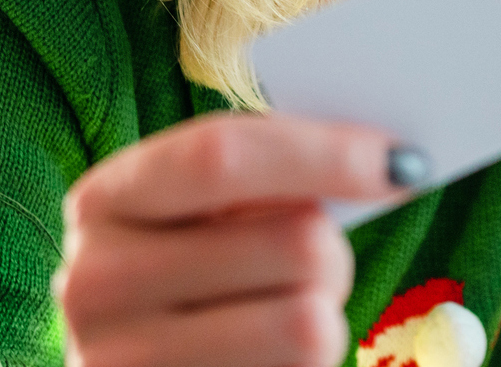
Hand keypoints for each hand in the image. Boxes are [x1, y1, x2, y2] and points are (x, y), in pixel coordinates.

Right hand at [56, 112, 419, 366]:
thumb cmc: (196, 275)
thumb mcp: (205, 213)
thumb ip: (267, 177)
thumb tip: (389, 164)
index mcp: (106, 199)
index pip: (223, 156)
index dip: (326, 154)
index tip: (403, 163)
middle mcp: (96, 281)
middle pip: (294, 242)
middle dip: (336, 251)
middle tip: (318, 266)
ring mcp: (122, 361)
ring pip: (309, 324)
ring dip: (326, 317)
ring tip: (288, 316)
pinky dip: (306, 366)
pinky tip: (267, 358)